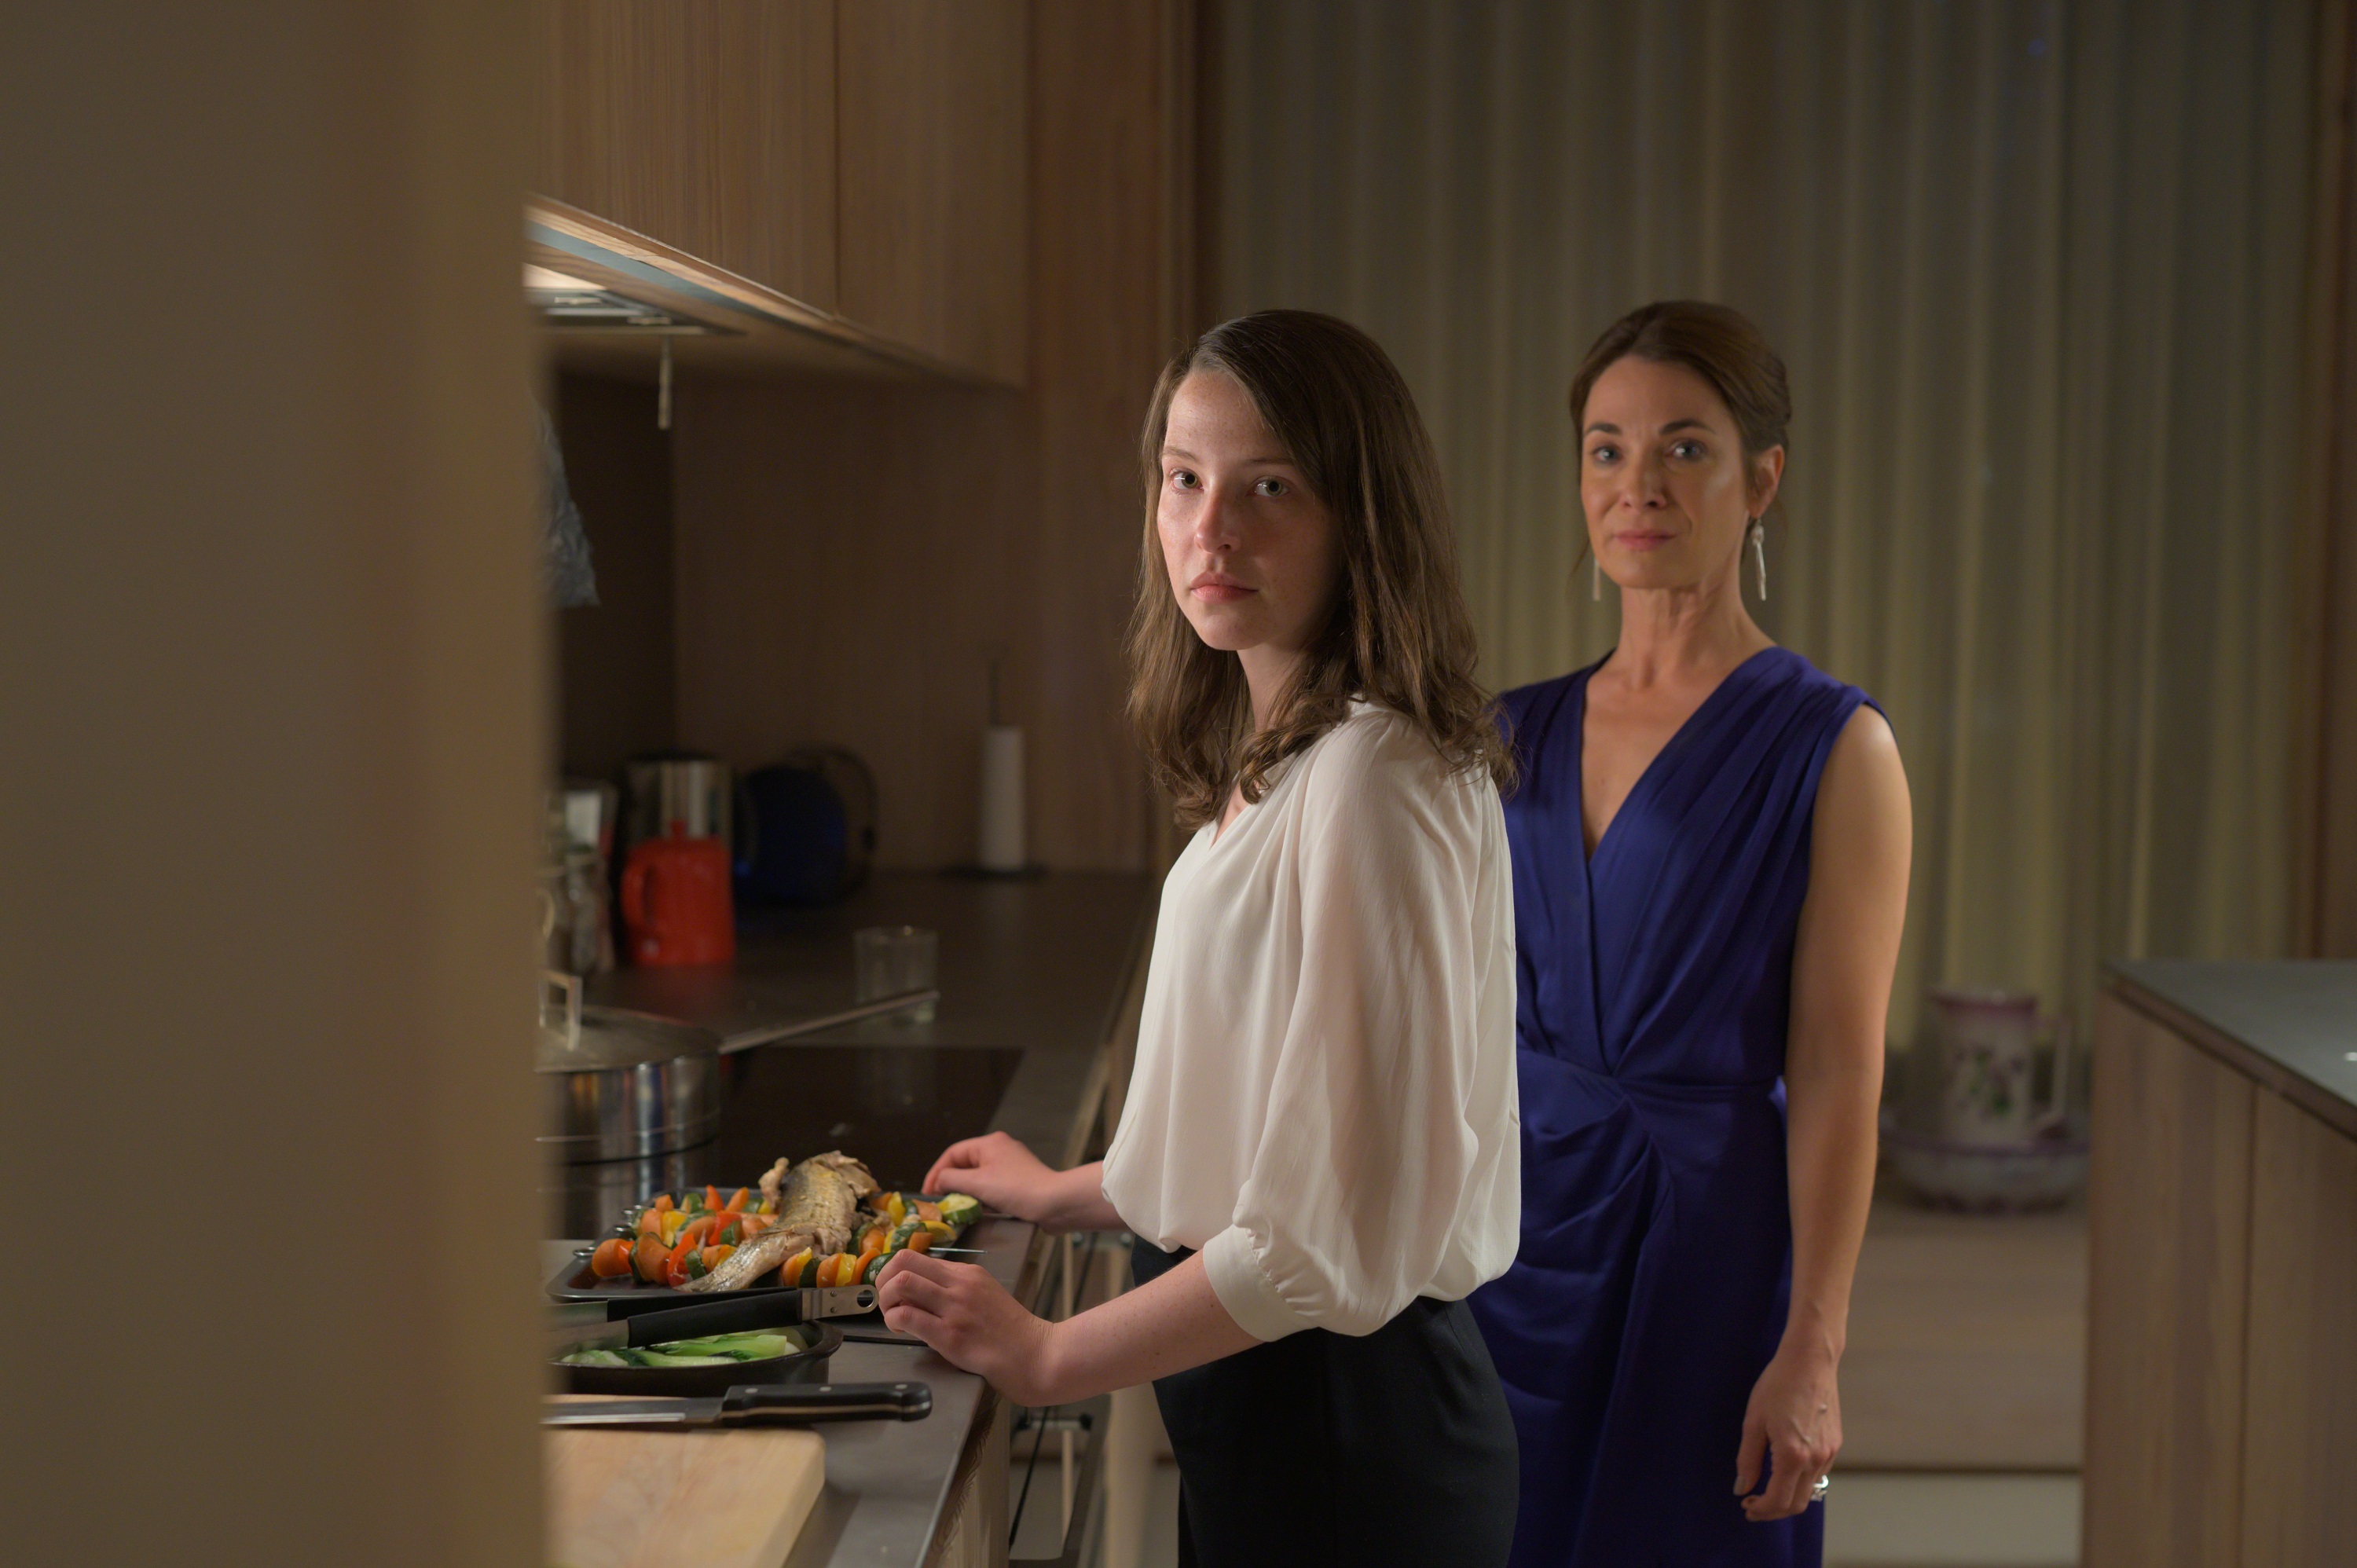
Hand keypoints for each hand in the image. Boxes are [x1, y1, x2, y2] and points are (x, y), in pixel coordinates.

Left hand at [877, 1249, 1064, 1405]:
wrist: (1034, 1355)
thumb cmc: (1010, 1331)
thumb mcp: (985, 1295)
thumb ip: (956, 1288)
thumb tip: (919, 1291)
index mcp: (967, 1273)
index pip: (917, 1257)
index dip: (895, 1272)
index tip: (894, 1289)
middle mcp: (959, 1284)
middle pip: (903, 1261)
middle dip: (883, 1279)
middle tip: (886, 1299)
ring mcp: (955, 1308)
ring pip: (901, 1283)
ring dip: (886, 1299)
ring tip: (892, 1315)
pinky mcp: (950, 1335)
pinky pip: (908, 1315)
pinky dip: (893, 1320)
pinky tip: (899, 1329)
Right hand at [922, 1132, 1059, 1223]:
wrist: (1056, 1204)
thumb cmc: (1017, 1190)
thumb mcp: (978, 1183)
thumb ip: (953, 1180)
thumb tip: (939, 1181)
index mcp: (989, 1143)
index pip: (953, 1153)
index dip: (937, 1172)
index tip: (928, 1193)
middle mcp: (1000, 1150)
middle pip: (965, 1164)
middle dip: (951, 1183)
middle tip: (940, 1201)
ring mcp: (1010, 1166)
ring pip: (978, 1177)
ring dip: (967, 1191)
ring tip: (957, 1208)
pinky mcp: (1018, 1182)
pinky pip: (992, 1186)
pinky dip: (983, 1197)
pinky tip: (980, 1210)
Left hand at [1734, 1340, 1840, 1520]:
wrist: (1810, 1361)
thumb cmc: (1777, 1385)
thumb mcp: (1753, 1422)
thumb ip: (1747, 1460)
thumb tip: (1742, 1488)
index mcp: (1793, 1456)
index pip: (1778, 1501)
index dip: (1761, 1510)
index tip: (1746, 1505)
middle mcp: (1816, 1460)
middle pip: (1797, 1504)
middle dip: (1774, 1511)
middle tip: (1753, 1504)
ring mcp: (1829, 1453)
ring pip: (1810, 1491)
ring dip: (1788, 1497)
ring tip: (1766, 1489)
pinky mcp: (1835, 1444)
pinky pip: (1818, 1474)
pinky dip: (1801, 1482)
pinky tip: (1785, 1470)